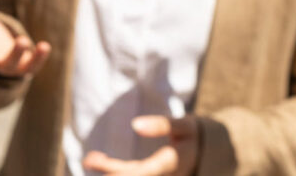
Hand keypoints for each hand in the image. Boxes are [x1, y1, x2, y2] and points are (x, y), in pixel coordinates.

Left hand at [82, 115, 198, 175]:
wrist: (207, 154)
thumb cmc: (193, 135)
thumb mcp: (184, 125)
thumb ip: (162, 124)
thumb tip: (135, 124)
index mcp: (172, 164)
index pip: (145, 172)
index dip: (121, 172)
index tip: (106, 171)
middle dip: (113, 174)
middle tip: (89, 161)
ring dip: (108, 171)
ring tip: (88, 160)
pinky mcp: (148, 175)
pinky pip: (130, 174)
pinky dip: (111, 169)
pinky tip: (93, 160)